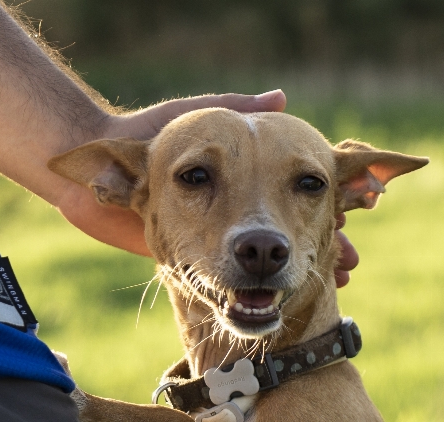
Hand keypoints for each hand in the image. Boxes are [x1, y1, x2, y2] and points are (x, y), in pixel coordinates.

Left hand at [56, 90, 359, 287]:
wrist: (91, 157)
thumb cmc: (143, 132)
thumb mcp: (197, 116)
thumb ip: (237, 105)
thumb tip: (281, 97)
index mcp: (243, 175)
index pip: (297, 193)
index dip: (325, 209)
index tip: (351, 217)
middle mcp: (235, 208)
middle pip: (289, 234)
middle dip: (320, 250)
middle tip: (348, 265)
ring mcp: (214, 235)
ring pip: (264, 262)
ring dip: (294, 274)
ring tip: (318, 284)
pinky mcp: (188, 254)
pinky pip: (229, 279)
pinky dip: (253, 290)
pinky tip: (275, 303)